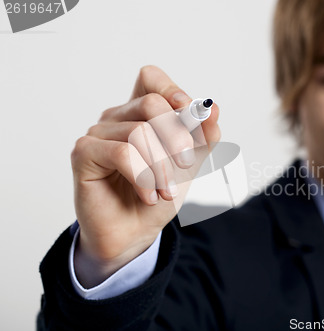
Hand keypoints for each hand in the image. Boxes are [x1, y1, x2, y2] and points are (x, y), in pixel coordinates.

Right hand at [71, 65, 220, 286]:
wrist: (136, 232)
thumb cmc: (159, 195)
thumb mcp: (191, 165)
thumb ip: (203, 137)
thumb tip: (214, 109)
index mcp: (140, 114)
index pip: (151, 78)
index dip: (172, 91)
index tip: (192, 116)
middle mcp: (117, 117)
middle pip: (151, 104)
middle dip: (177, 138)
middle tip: (187, 165)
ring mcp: (98, 133)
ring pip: (139, 132)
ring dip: (161, 168)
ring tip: (166, 192)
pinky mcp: (84, 153)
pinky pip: (122, 153)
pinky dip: (143, 177)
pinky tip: (149, 197)